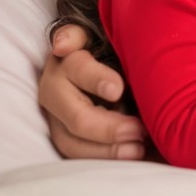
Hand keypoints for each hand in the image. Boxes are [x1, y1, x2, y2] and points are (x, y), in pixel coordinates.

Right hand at [39, 24, 146, 159]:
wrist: (113, 60)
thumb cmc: (114, 47)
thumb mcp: (108, 35)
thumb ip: (82, 35)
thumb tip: (62, 46)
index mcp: (68, 60)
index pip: (78, 70)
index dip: (96, 79)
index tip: (118, 89)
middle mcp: (56, 90)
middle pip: (74, 116)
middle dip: (106, 128)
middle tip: (138, 132)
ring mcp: (58, 117)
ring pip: (72, 143)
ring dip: (104, 152)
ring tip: (137, 150)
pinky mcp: (67, 136)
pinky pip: (80, 156)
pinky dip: (104, 160)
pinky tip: (131, 158)